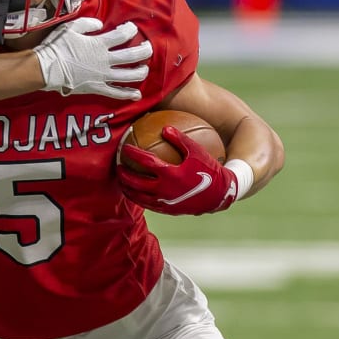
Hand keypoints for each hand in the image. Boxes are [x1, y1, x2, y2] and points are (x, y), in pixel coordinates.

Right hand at [34, 18, 150, 98]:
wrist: (46, 69)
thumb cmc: (56, 47)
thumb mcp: (70, 28)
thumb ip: (87, 24)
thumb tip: (100, 25)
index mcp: (99, 44)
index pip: (123, 35)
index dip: (130, 30)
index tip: (131, 28)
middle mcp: (105, 60)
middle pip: (132, 55)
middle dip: (144, 50)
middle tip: (148, 47)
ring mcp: (103, 76)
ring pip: (130, 75)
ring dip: (141, 71)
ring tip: (144, 68)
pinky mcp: (97, 88)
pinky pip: (116, 92)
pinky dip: (128, 94)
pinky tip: (137, 94)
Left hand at [117, 126, 246, 214]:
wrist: (221, 195)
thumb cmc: (209, 170)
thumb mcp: (197, 151)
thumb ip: (180, 139)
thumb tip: (164, 128)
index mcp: (171, 174)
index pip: (145, 162)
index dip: (133, 154)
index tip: (125, 148)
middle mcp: (165, 190)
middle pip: (136, 182)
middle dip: (123, 174)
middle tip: (117, 166)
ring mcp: (165, 202)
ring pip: (139, 197)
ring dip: (127, 189)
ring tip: (121, 182)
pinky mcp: (168, 210)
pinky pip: (148, 205)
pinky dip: (138, 198)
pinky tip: (136, 193)